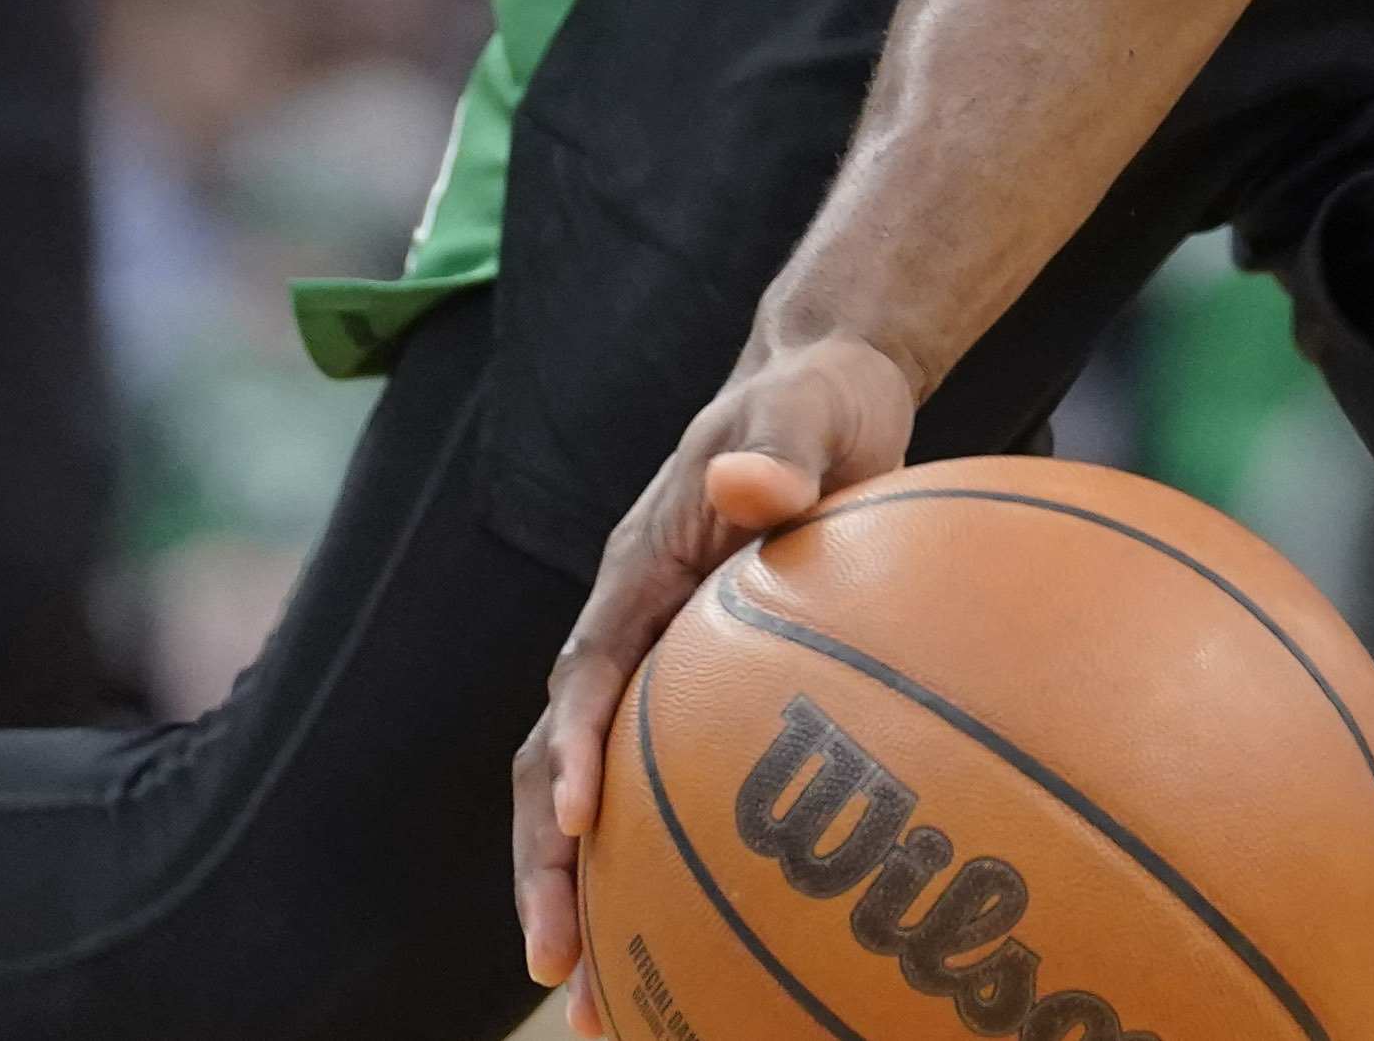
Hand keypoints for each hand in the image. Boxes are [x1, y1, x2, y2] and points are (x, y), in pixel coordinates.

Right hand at [519, 330, 923, 1027]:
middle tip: (560, 967)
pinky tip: (714, 954)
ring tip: (605, 1010)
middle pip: (558, 766)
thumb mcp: (803, 409)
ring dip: (588, 899)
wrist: (825, 394)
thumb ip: (778, 444)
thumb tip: (754, 479)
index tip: (577, 820)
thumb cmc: (813, 403)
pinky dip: (669, 873)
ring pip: (598, 801)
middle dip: (547, 870)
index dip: (572, 746)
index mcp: (633, 574)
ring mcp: (654, 670)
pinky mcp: (697, 697)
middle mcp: (625, 633)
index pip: (584, 670)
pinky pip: (667, 795)